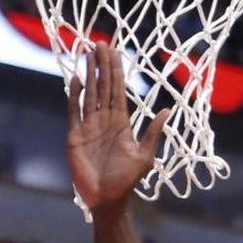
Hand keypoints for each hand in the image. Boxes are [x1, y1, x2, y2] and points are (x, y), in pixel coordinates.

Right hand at [66, 41, 170, 215]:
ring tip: (87, 54)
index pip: (118, 91)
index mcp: (122, 124)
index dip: (116, 72)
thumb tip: (167, 110)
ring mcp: (89, 127)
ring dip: (89, 74)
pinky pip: (74, 110)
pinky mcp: (75, 135)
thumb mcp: (145, 155)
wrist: (107, 199)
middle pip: (102, 87)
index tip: (115, 53)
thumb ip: (154, 132)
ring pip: (89, 94)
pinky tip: (77, 79)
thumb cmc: (127, 181)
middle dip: (101, 66)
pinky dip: (75, 95)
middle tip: (99, 43)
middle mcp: (104, 121)